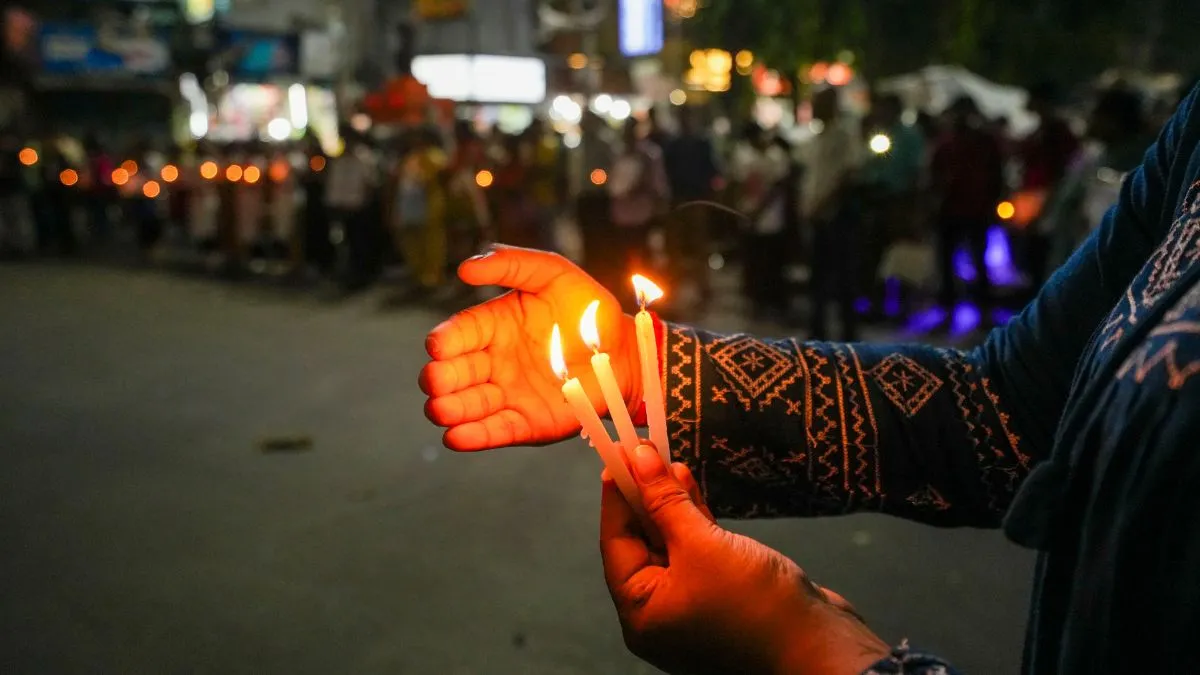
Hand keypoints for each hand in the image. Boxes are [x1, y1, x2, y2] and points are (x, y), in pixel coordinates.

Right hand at [421, 245, 640, 450]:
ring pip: (468, 405)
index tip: (437, 345)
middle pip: (455, 372)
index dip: (446, 340)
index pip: (460, 333)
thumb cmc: (588, 309)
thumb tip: (465, 269)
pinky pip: (496, 431)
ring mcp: (508, 394)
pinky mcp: (526, 422)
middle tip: (436, 380)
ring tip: (441, 410)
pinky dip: (475, 436)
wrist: (625, 351)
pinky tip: (457, 437)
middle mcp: (493, 362)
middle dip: (440, 378)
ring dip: (450, 410)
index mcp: (493, 325)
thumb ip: (512, 264)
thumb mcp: (553, 273)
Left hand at [602, 445, 889, 674]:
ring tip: (670, 463)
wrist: (820, 648)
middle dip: (645, 496)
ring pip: (671, 545)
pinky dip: (695, 522)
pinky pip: (698, 553)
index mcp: (641, 613)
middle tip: (645, 452)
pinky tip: (693, 489)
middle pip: (641, 543)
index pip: (616, 543)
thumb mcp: (702, 545)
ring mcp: (693, 607)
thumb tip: (640, 460)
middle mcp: (660, 614)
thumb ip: (667, 502)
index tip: (617, 456)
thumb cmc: (755, 608)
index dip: (617, 496)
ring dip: (671, 505)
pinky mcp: (723, 597)